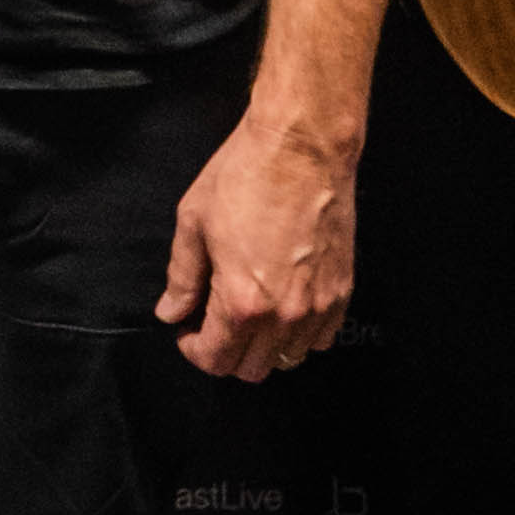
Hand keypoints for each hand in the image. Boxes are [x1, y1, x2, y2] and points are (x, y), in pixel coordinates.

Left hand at [159, 114, 352, 382]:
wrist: (302, 146)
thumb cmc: (246, 176)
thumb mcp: (193, 224)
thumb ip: (182, 277)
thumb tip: (171, 310)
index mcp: (242, 301)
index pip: (215, 359)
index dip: (193, 349)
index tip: (187, 329)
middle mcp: (284, 313)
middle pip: (252, 368)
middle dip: (225, 351)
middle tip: (212, 320)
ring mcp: (319, 305)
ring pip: (288, 358)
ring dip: (263, 345)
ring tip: (247, 313)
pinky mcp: (342, 289)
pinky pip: (321, 337)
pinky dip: (299, 334)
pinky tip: (281, 306)